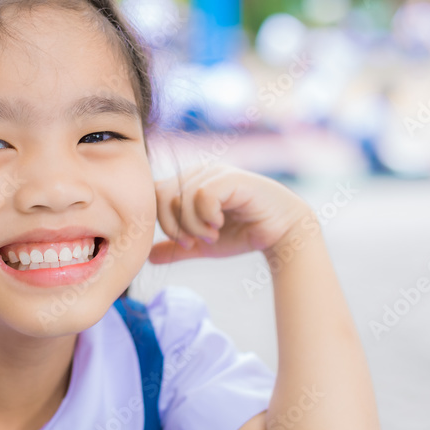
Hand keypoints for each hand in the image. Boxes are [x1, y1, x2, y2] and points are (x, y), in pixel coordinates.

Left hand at [150, 163, 312, 263]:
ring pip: (181, 197)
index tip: (184, 243)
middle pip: (162, 195)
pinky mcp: (231, 178)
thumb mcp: (203, 244)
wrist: (281, 232)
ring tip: (212, 235)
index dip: (163, 223)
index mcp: (188, 183)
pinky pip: (201, 195)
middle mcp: (198, 173)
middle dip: (173, 226)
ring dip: (193, 226)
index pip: (155, 196)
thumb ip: (177, 248)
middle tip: (194, 242)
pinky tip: (220, 224)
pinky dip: (206, 217)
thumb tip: (148, 257)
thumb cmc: (243, 234)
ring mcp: (215, 173)